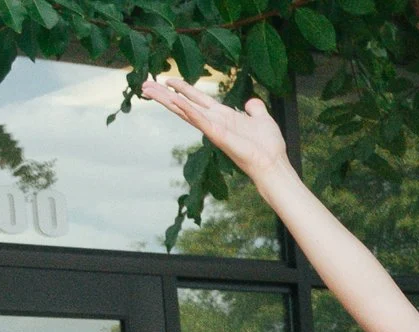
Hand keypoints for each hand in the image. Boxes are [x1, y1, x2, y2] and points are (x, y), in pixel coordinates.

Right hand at [139, 76, 291, 182]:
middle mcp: (214, 121)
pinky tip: (174, 99)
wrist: (273, 163)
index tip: (168, 80)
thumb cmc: (269, 146)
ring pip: (184, 110)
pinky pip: (199, 120)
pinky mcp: (217, 135)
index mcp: (223, 116)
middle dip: (164, 94)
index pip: (197, 99)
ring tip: (147, 89)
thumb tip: (252, 102)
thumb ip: (255, 109)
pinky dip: (187, 109)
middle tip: (144, 85)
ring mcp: (213, 128)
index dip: (183, 89)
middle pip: (183, 104)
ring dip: (166, 99)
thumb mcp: (262, 119)